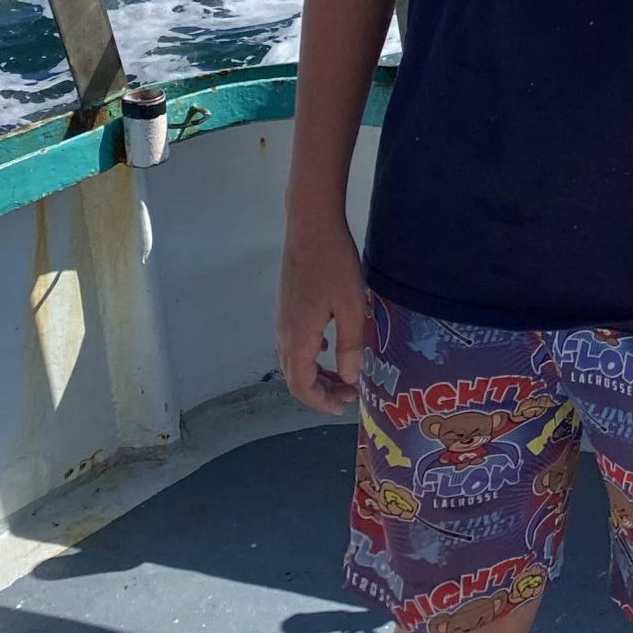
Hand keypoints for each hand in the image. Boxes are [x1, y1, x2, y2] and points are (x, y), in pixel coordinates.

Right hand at [276, 213, 366, 411]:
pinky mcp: (286, 305)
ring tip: (342, 375)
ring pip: (293, 360)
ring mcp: (281, 318)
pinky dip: (310, 355)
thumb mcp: (351, 306)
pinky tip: (328, 345)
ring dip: (316, 374)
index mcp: (298, 339)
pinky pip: (293, 342)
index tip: (342, 407)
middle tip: (348, 394)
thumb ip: (350, 345)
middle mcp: (283, 333)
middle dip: (321, 391)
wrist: (310, 225)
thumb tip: (350, 379)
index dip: (320, 403)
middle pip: (295, 377)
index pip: (301, 387)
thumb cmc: (334, 264)